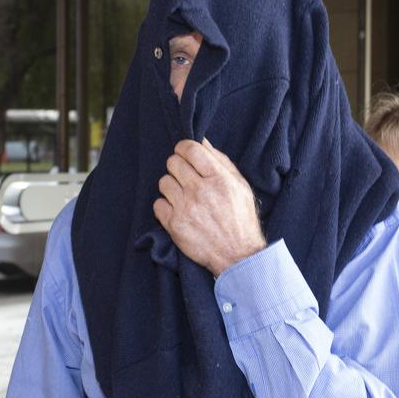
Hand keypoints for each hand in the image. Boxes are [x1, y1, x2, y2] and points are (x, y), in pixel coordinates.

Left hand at [154, 138, 266, 275]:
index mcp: (219, 178)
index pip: (190, 148)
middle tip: (186, 178)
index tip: (185, 154)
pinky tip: (178, 211)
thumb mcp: (240, 186)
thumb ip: (221, 162)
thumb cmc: (240, 218)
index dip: (183, 148)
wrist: (237, 255)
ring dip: (171, 187)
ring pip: (163, 182)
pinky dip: (165, 207)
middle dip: (178, 168)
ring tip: (183, 197)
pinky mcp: (174, 225)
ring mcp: (185, 208)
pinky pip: (157, 204)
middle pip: (173, 163)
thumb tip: (202, 142)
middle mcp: (200, 191)